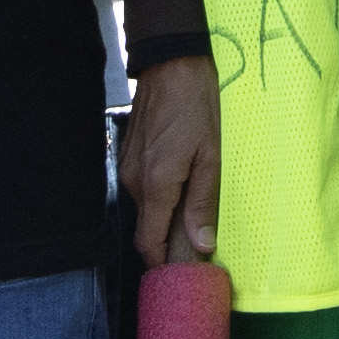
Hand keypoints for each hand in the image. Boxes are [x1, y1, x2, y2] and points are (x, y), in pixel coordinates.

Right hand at [125, 59, 220, 265]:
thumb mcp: (212, 155)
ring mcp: (127, 169)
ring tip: (192, 215)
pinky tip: (179, 187)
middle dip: (166, 242)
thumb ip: (203, 202)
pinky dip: (157, 197)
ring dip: (163, 217)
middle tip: (195, 246)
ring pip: (144, 208)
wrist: (171, 66)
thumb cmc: (198, 106)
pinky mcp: (127, 158)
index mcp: (157, 185)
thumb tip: (201, 244)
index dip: (161, 262)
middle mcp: (134, 182)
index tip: (180, 272)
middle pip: (146, 228)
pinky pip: (141, 189)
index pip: (148, 242)